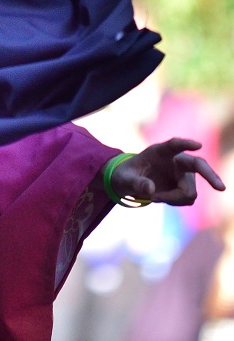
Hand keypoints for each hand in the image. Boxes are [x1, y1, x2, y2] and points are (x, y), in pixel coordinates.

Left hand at [109, 137, 225, 206]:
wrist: (132, 181)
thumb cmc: (127, 174)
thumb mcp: (124, 178)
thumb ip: (135, 182)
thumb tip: (150, 190)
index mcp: (159, 151)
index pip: (175, 144)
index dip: (186, 144)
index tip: (198, 145)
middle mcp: (176, 160)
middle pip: (198, 165)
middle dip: (210, 176)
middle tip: (221, 188)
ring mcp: (183, 173)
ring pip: (190, 191)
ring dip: (174, 198)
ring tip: (155, 197)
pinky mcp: (186, 185)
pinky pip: (188, 198)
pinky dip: (176, 202)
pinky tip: (163, 198)